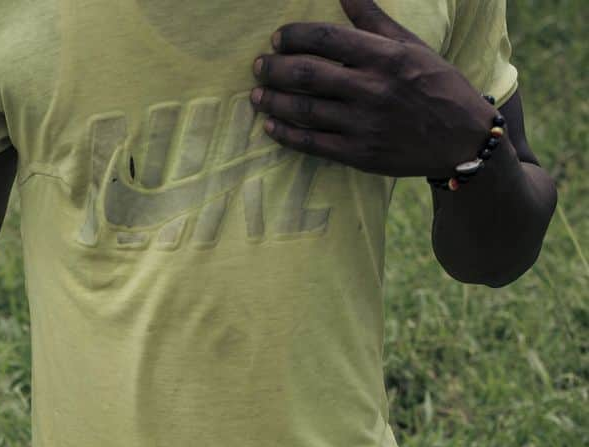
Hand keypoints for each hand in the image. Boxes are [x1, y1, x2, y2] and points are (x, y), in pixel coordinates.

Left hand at [250, 0, 496, 177]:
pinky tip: (270, 126)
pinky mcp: (358, 154)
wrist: (460, 139)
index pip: (328, 39)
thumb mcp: (411, 46)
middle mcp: (372, 89)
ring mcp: (363, 124)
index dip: (296, 36)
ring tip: (256, 94)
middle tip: (258, 65)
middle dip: (275, 68)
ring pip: (305, 111)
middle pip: (309, 75)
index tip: (278, 38)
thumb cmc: (435, 86)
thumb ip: (374, 21)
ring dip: (274, 101)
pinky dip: (286, 134)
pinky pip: (312, 144)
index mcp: (386, 57)